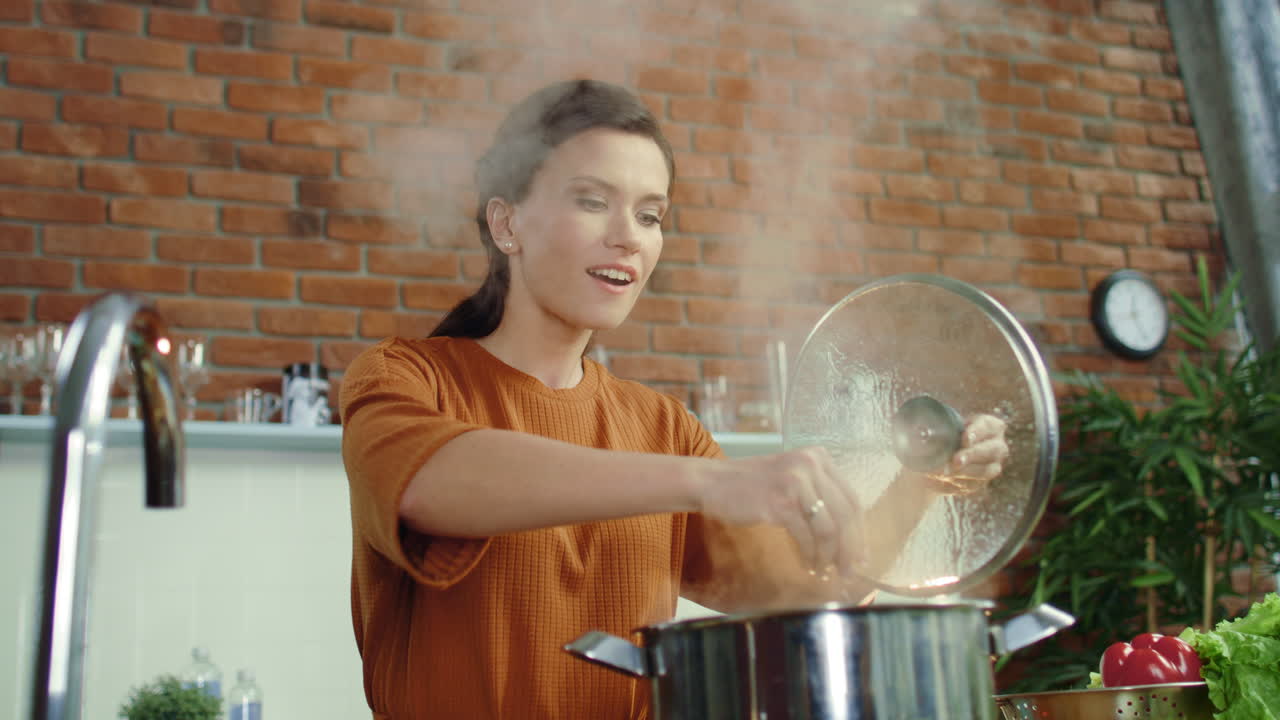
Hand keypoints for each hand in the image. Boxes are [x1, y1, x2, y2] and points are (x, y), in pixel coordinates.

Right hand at [698, 446, 860, 576]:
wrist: (712, 482)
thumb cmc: (751, 486)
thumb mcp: (791, 480)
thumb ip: (818, 496)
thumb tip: (847, 538)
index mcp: (818, 457)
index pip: (851, 499)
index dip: (859, 531)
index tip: (861, 556)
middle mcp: (811, 464)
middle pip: (846, 514)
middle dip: (850, 549)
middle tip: (850, 572)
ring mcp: (796, 481)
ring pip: (829, 528)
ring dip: (829, 556)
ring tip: (825, 571)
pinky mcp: (781, 501)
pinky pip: (806, 536)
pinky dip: (810, 555)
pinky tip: (808, 565)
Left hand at [922, 413, 1008, 494]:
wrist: (939, 453)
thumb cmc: (944, 433)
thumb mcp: (942, 426)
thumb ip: (939, 426)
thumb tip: (925, 432)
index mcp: (991, 426)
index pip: (988, 426)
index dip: (977, 432)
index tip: (964, 439)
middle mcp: (997, 446)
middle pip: (991, 450)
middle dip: (972, 455)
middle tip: (955, 461)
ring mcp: (992, 466)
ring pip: (985, 471)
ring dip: (963, 473)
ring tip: (943, 473)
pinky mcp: (980, 483)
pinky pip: (971, 485)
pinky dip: (954, 483)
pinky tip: (939, 480)